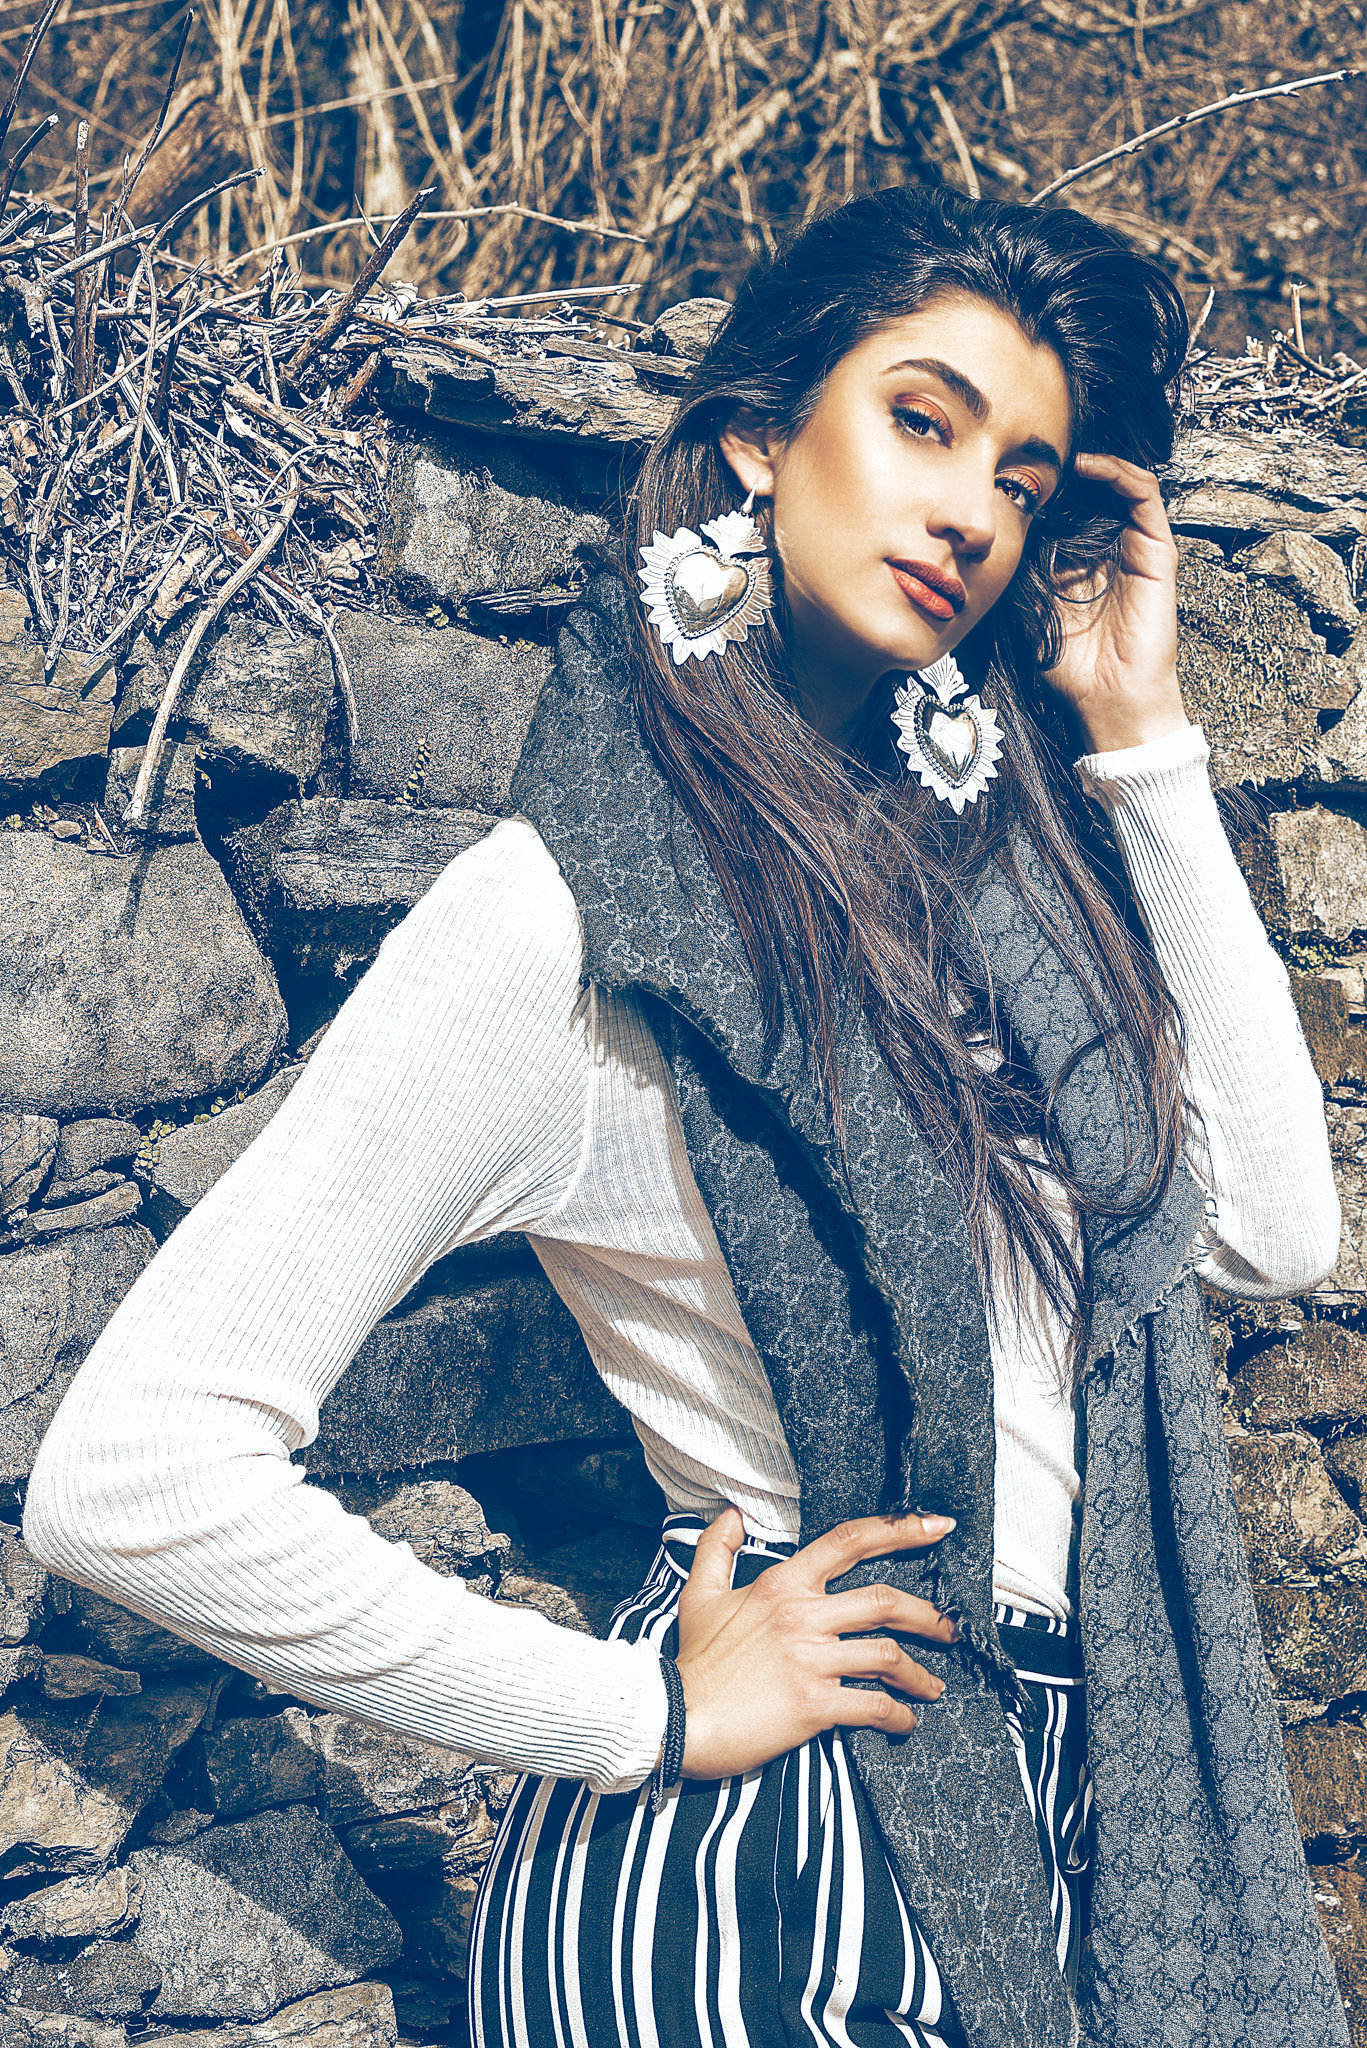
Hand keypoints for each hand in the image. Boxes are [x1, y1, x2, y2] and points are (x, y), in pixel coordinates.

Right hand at [672, 1506, 957, 1779]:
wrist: (677, 1718)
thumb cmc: (692, 1661)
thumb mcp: (698, 1594)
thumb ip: (716, 1550)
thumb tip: (730, 1515)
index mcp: (782, 1584)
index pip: (848, 1541)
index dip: (899, 1530)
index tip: (935, 1527)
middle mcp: (802, 1616)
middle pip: (885, 1600)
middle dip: (928, 1614)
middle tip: (950, 1627)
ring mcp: (811, 1660)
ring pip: (887, 1655)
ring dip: (920, 1673)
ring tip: (933, 1685)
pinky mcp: (814, 1705)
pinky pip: (873, 1706)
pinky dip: (899, 1716)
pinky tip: (905, 1723)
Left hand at [1041, 450, 1188, 755]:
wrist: (1108, 698)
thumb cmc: (1071, 666)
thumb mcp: (1032, 609)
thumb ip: (1022, 573)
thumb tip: (997, 534)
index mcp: (1081, 564)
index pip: (1068, 511)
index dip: (1046, 491)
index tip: (1014, 475)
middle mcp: (1110, 552)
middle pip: (1095, 493)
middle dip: (1068, 471)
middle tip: (1036, 455)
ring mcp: (1136, 549)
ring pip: (1122, 485)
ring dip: (1094, 464)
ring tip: (1064, 456)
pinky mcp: (1157, 552)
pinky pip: (1145, 497)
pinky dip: (1120, 474)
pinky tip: (1091, 467)